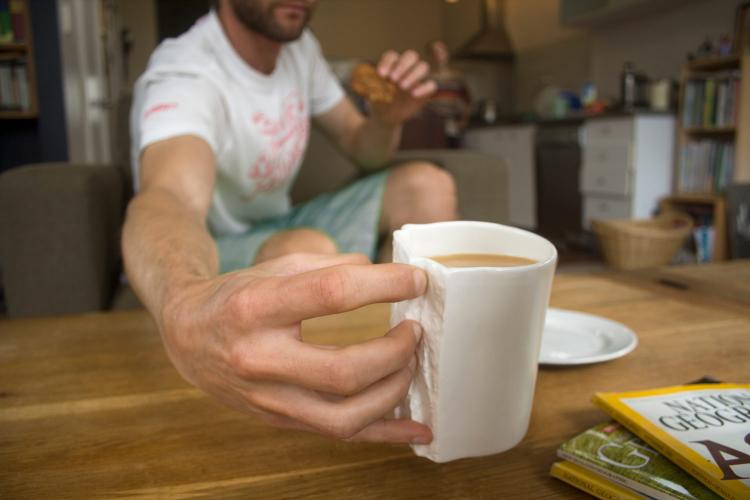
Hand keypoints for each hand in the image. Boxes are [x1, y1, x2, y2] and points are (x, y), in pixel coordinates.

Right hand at [158, 252, 432, 443]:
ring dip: (392, 391)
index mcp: (256, 307)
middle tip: (415, 331)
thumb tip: (390, 277)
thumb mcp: (277, 267)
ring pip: (344, 416)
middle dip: (394, 352)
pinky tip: (418, 428)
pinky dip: (384, 434)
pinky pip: (338, 436)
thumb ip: (333, 267)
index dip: (384, 285)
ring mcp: (267, 398)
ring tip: (409, 364)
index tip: (417, 280)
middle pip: (342, 371)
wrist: (186, 334)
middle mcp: (258, 359)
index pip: (332, 294)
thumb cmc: (237, 295)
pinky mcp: (278, 420)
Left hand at [372, 50, 436, 125]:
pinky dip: (424, 87)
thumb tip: (371, 76)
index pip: (392, 56)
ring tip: (402, 87)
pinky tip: (413, 94)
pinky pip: (431, 85)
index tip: (381, 75)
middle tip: (393, 80)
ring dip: (413, 74)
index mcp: (392, 65)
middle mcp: (407, 69)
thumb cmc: (379, 100)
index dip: (387, 62)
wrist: (385, 117)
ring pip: (423, 66)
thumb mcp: (372, 92)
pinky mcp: (425, 91)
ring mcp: (417, 79)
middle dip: (402, 65)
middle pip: (411, 55)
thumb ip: (372, 83)